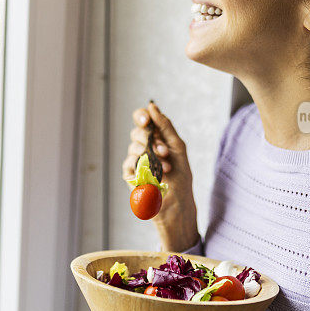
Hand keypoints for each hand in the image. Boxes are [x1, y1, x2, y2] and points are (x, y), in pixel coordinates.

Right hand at [122, 101, 197, 250]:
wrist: (178, 204)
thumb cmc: (180, 176)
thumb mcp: (178, 147)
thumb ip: (165, 126)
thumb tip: (152, 106)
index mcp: (155, 138)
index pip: (142, 120)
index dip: (141, 116)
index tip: (146, 119)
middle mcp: (144, 147)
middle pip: (136, 132)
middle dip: (150, 139)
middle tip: (164, 151)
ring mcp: (136, 161)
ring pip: (133, 147)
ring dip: (151, 155)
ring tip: (166, 167)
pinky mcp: (130, 175)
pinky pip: (129, 162)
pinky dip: (142, 166)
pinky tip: (155, 174)